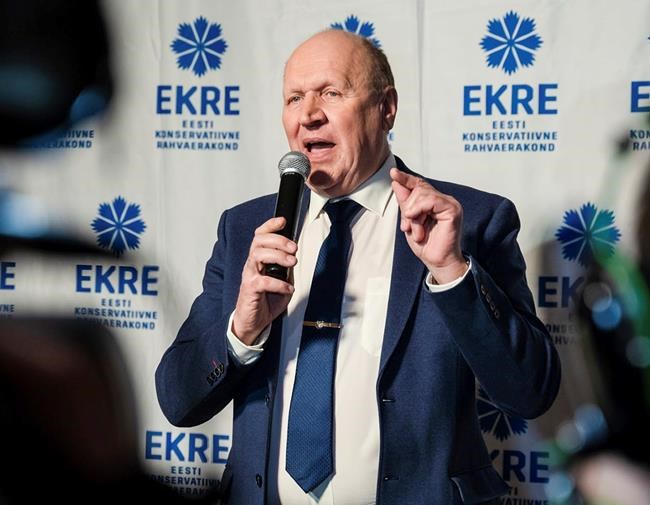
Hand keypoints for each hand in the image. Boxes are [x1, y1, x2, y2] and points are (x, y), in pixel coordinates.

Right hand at [232, 217, 296, 344]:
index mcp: (258, 260)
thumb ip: (286, 269)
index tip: (283, 221)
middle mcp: (251, 264)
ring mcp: (249, 276)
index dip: (270, 225)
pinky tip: (288, 288)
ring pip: (258, 255)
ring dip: (278, 255)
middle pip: (259, 241)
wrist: (252, 322)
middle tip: (293, 248)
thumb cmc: (265, 301)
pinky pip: (263, 281)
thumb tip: (295, 258)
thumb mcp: (281, 280)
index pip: (259, 236)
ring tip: (292, 263)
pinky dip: (279, 283)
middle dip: (279, 240)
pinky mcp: (249, 289)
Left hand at [390, 168, 467, 283]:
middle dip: (407, 208)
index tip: (393, 172)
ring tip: (417, 231)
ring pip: (422, 195)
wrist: (436, 261)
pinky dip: (419, 209)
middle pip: (418, 189)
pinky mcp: (452, 209)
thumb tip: (396, 182)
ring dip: (413, 215)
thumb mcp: (408, 220)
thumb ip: (404, 202)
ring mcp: (449, 203)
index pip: (418, 185)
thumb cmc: (425, 244)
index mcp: (433, 202)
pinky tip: (414, 219)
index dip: (405, 179)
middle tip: (408, 227)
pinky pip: (431, 200)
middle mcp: (442, 200)